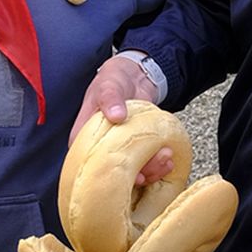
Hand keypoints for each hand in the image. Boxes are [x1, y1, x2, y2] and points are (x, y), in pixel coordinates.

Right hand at [69, 55, 176, 181]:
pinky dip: (158, 166)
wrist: (135, 77)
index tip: (122, 170)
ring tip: (164, 156)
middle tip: (149, 168)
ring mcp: (119, 153)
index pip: (88, 162)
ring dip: (150, 170)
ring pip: (131, 173)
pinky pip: (145, 166)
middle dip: (133, 174)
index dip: (103, 171)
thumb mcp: (108, 85)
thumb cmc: (113, 82)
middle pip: (111, 173)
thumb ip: (110, 99)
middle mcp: (100, 150)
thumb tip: (115, 115)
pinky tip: (168, 159)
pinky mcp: (136, 153)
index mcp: (83, 139)